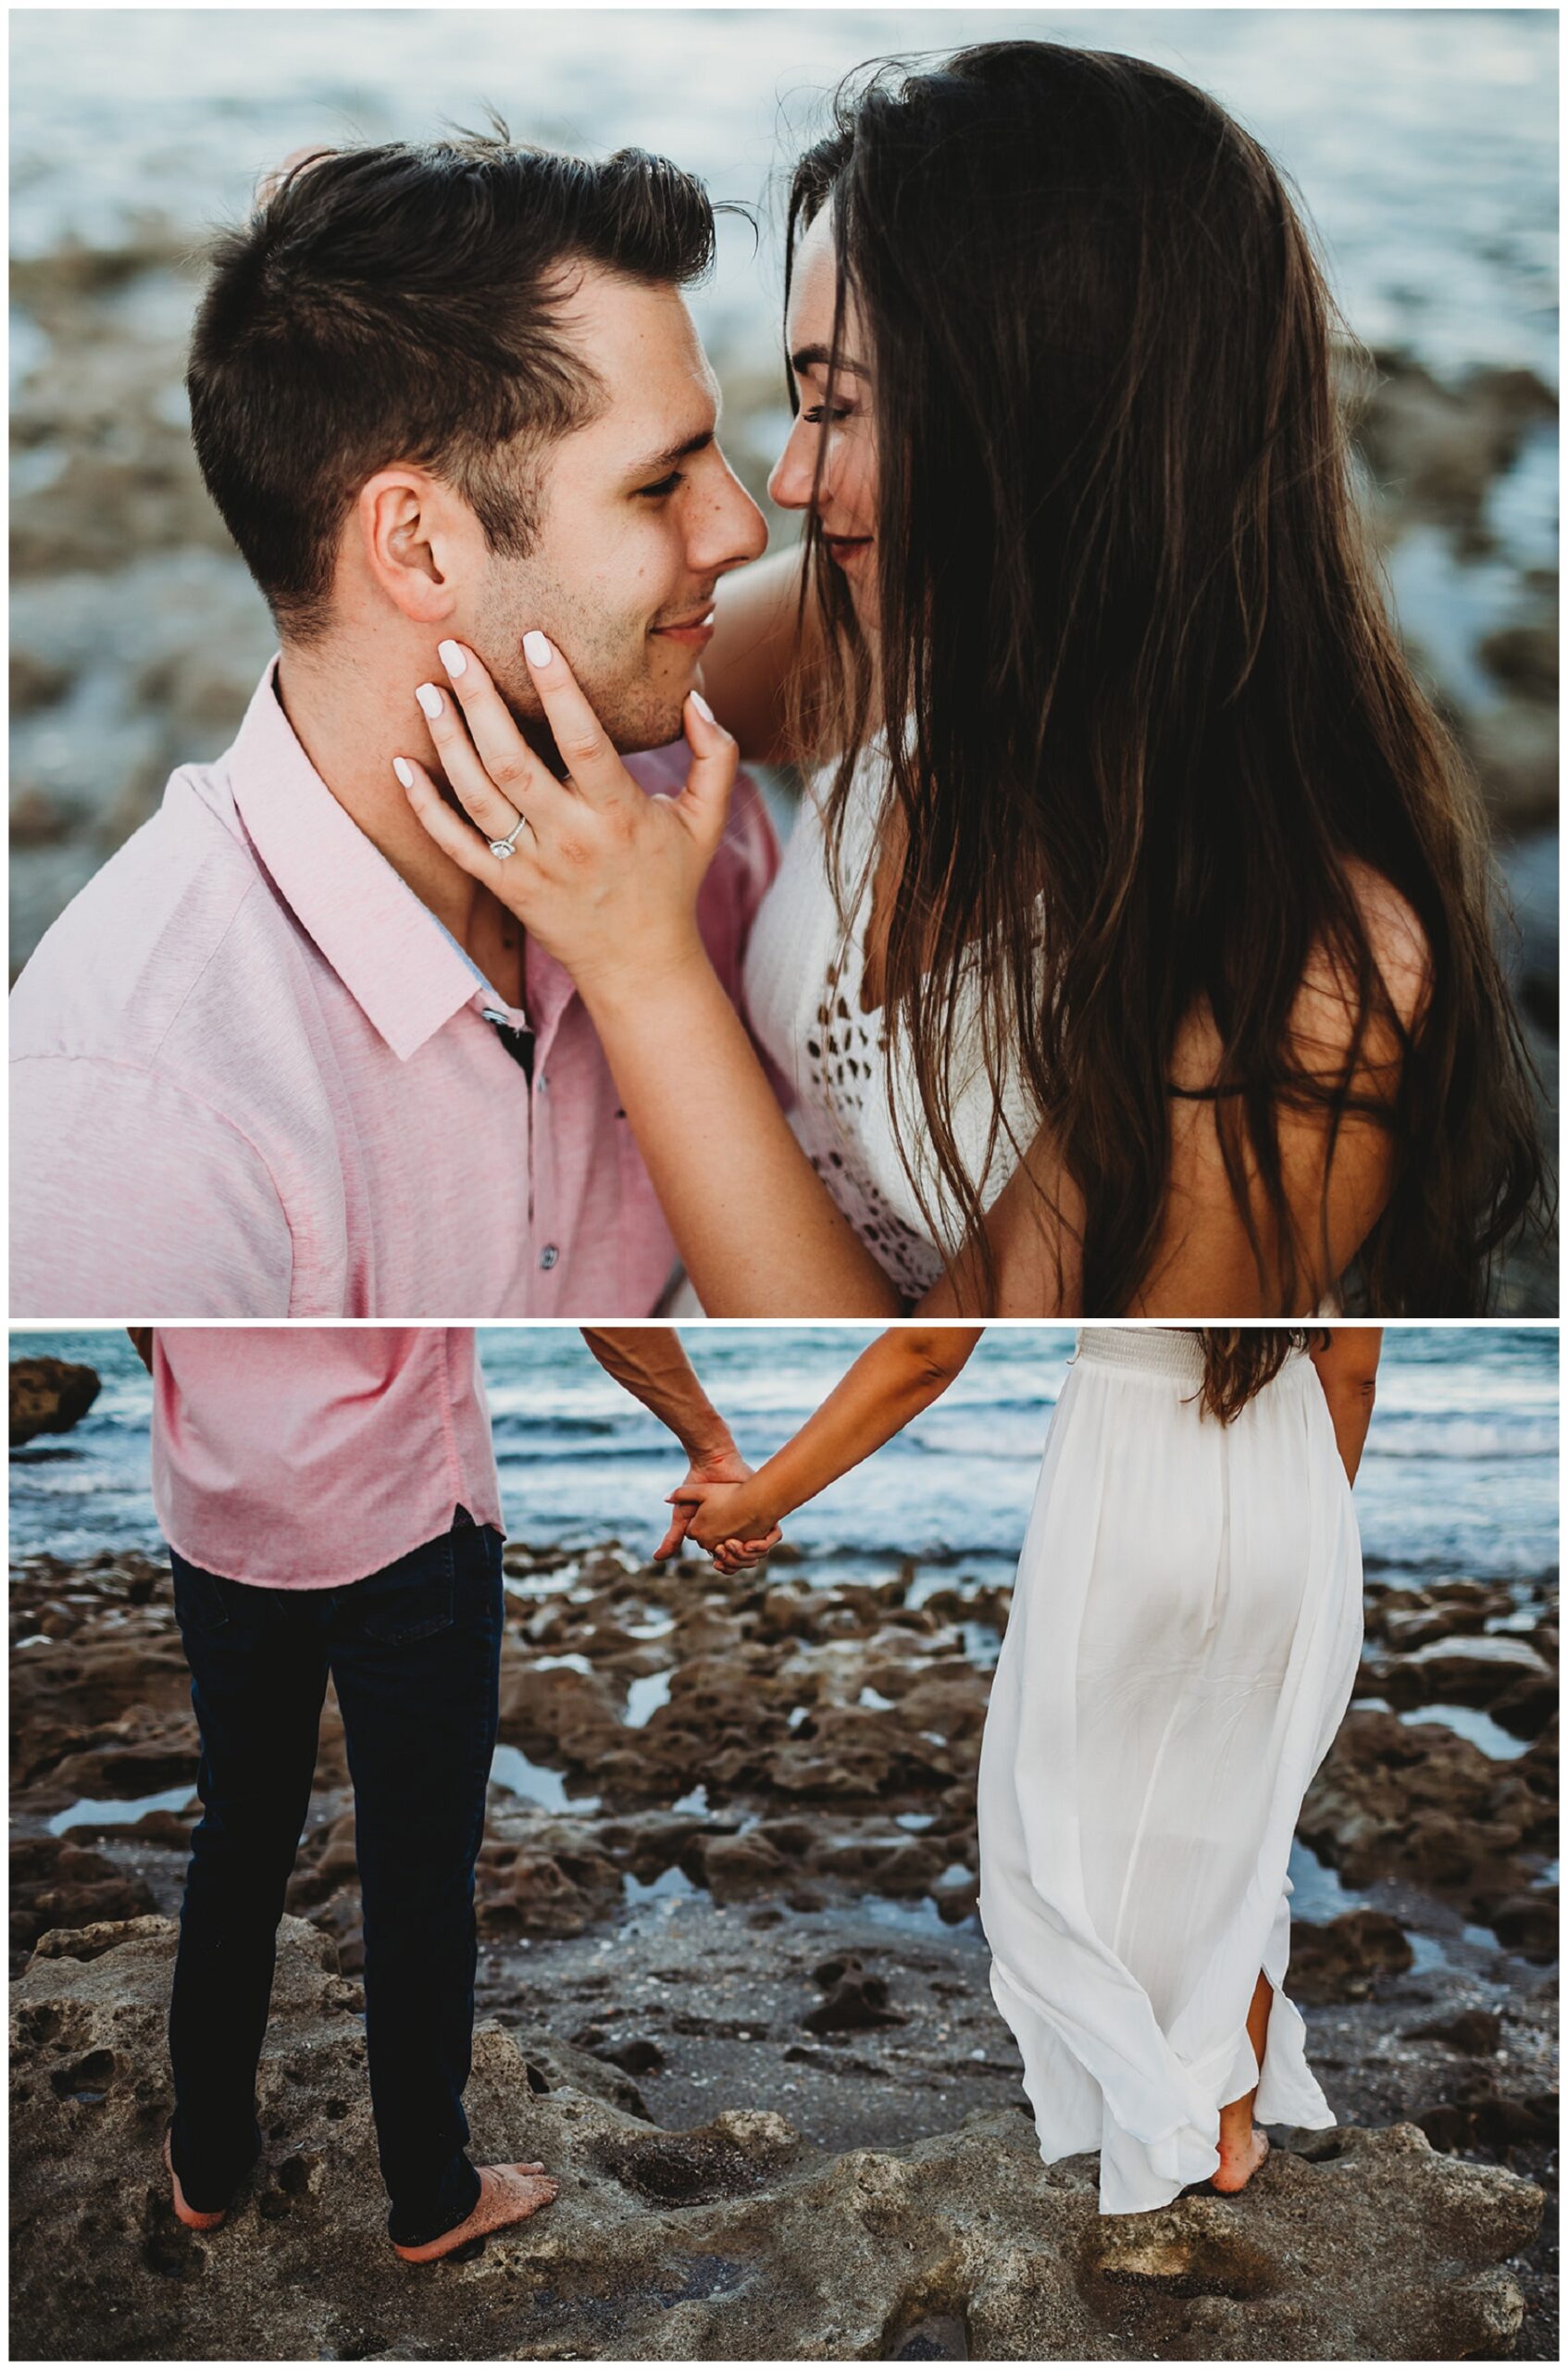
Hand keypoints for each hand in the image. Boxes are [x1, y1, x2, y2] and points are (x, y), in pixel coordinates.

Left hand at [398, 635, 736, 1004]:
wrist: (639, 964)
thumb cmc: (670, 882)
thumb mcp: (707, 819)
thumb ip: (714, 755)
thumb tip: (696, 696)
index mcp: (619, 813)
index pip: (584, 741)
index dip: (557, 688)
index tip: (533, 640)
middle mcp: (571, 837)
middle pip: (513, 762)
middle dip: (479, 701)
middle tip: (454, 651)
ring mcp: (532, 864)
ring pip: (477, 795)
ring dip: (446, 741)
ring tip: (426, 692)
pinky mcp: (505, 887)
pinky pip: (454, 844)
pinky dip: (424, 806)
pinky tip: (402, 765)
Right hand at [653, 1444, 781, 1565]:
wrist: (714, 1462)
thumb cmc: (697, 1486)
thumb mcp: (684, 1515)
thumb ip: (673, 1538)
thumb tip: (656, 1559)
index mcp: (720, 1533)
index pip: (725, 1558)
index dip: (723, 1562)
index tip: (717, 1560)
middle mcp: (737, 1529)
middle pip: (742, 1557)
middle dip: (735, 1559)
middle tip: (727, 1549)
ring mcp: (752, 1521)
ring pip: (758, 1550)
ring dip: (748, 1553)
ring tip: (736, 1543)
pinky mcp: (765, 1510)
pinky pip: (773, 1535)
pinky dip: (765, 1542)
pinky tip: (752, 1540)